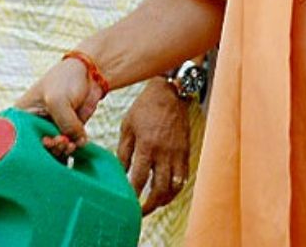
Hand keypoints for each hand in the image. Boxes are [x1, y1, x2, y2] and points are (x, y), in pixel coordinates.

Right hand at [15, 57, 102, 156]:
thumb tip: (74, 143)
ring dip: (61, 151)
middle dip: (49, 150)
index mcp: (22, 116)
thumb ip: (64, 124)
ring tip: (69, 143)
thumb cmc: (66, 80)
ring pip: (53, 151)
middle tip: (60, 141)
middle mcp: (34, 125)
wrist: (89, 73)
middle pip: (36, 149)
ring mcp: (50, 130)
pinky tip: (76, 142)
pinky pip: (66, 149)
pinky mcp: (66, 133)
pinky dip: (72, 149)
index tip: (44, 141)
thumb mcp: (58, 100)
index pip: (16, 139)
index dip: (29, 147)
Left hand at [117, 77, 190, 215]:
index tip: (126, 203)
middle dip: (150, 205)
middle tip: (140, 212)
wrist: (170, 94)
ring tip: (153, 205)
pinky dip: (175, 189)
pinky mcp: (186, 152)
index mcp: (147, 145)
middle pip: (159, 189)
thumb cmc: (145, 108)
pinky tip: (167, 192)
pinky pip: (184, 177)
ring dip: (164, 200)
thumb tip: (119, 172)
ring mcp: (177, 154)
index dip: (132, 194)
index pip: (139, 178)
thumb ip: (123, 151)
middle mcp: (164, 153)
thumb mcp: (127, 126)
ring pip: (174, 187)